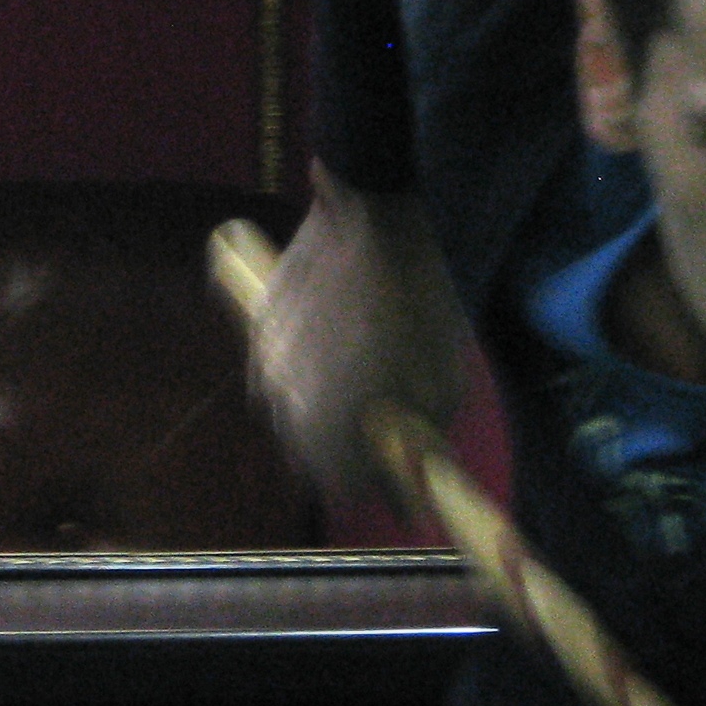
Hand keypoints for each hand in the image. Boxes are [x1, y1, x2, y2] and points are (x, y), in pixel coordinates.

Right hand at [245, 160, 469, 493]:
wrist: (373, 216)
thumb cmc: (419, 303)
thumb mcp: (446, 383)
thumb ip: (424, 441)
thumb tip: (418, 475)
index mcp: (325, 432)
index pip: (344, 488)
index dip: (380, 484)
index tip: (407, 472)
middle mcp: (282, 408)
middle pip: (314, 451)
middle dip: (351, 446)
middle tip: (392, 422)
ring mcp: (265, 364)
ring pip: (296, 407)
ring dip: (328, 403)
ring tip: (369, 371)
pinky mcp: (259, 325)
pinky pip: (287, 366)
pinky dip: (313, 365)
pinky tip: (345, 334)